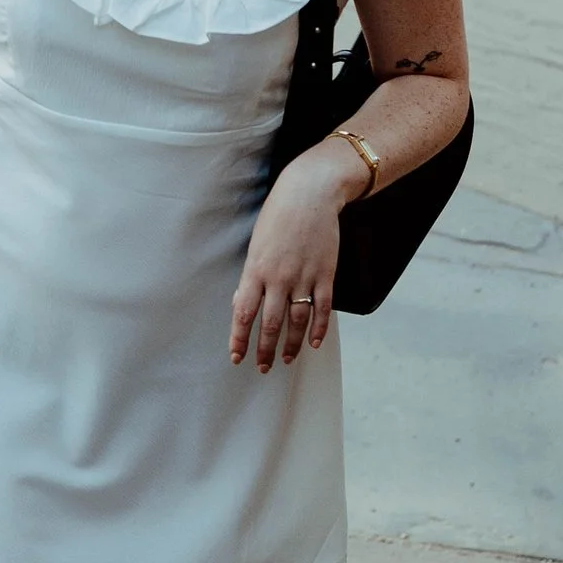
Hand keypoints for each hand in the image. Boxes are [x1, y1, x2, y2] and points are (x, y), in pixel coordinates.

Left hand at [230, 157, 344, 369]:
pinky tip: (313, 344)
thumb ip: (250, 276)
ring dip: (290, 344)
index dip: (239, 338)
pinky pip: (322, 309)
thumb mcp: (256, 245)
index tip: (236, 356)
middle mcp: (279, 278)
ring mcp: (304, 277)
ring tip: (285, 360)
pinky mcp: (326, 275)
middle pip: (270, 323)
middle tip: (262, 368)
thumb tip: (242, 304)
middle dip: (264, 349)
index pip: (244, 313)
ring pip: (296, 321)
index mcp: (256, 269)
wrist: (309, 195)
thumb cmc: (277, 217)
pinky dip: (318, 330)